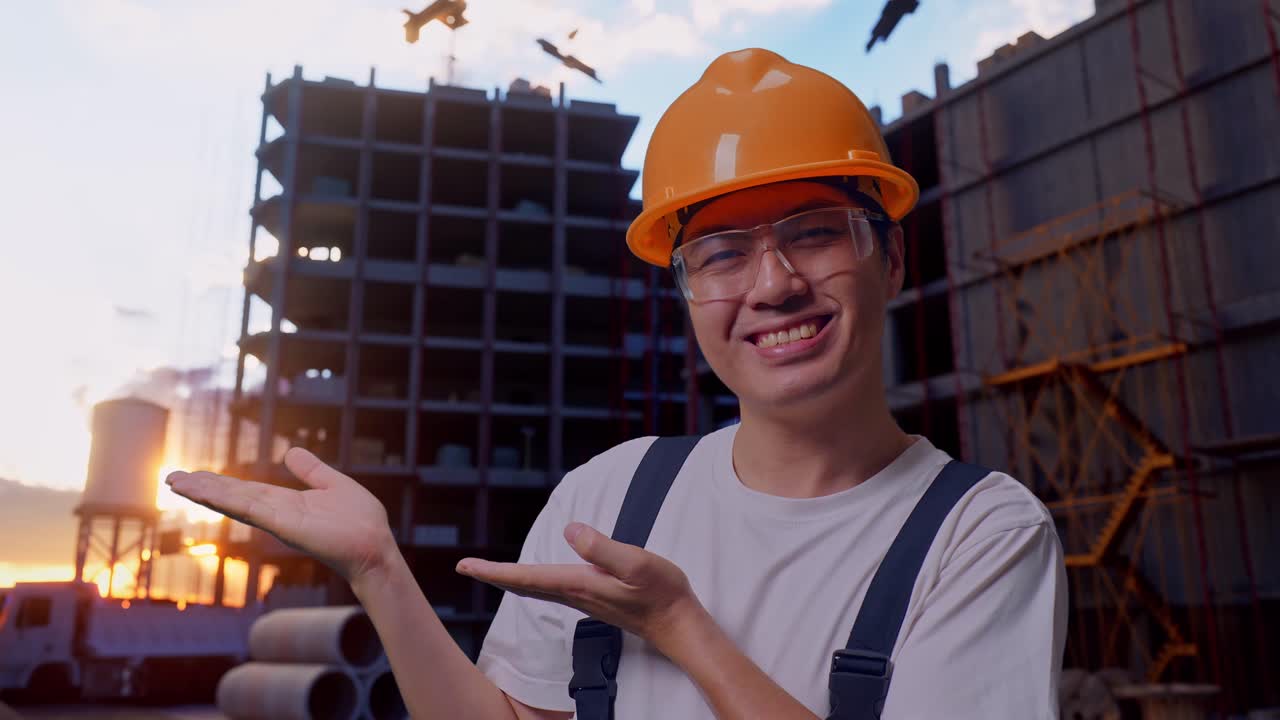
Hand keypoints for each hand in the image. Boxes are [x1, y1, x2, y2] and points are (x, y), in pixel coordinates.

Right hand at [165, 448, 398, 587]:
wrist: (376, 548)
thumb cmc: (361, 523)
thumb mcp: (334, 485)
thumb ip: (312, 470)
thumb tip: (291, 451)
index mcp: (286, 503)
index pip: (245, 491)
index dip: (219, 483)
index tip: (193, 475)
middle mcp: (276, 513)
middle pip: (232, 497)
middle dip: (203, 488)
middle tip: (171, 478)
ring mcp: (278, 520)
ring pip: (235, 501)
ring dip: (206, 492)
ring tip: (176, 482)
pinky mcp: (284, 525)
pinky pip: (251, 508)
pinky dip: (227, 499)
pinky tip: (205, 491)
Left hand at [456, 522, 704, 653]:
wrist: (678, 624)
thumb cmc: (662, 593)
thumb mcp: (636, 564)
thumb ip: (603, 548)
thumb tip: (570, 530)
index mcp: (578, 584)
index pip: (526, 576)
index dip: (493, 571)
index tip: (466, 566)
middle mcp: (575, 594)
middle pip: (523, 585)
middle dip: (493, 576)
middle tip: (465, 567)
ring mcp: (583, 599)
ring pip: (536, 588)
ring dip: (510, 579)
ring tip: (490, 570)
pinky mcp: (594, 598)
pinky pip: (551, 589)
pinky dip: (532, 581)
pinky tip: (534, 578)